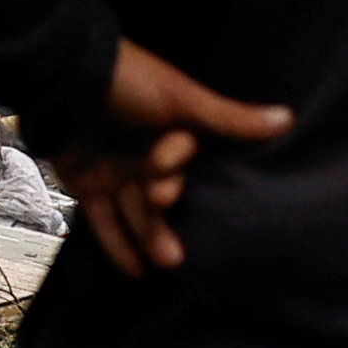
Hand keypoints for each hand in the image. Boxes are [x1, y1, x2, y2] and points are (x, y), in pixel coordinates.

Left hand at [61, 39, 289, 278]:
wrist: (58, 76)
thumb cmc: (125, 81)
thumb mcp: (180, 98)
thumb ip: (228, 119)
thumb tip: (288, 118)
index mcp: (169, 127)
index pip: (182, 156)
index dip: (173, 164)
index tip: (162, 165)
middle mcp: (144, 150)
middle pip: (162, 191)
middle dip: (166, 219)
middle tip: (174, 255)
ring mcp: (114, 168)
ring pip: (137, 211)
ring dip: (150, 237)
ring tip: (165, 266)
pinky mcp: (86, 183)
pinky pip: (104, 219)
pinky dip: (117, 244)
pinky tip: (135, 271)